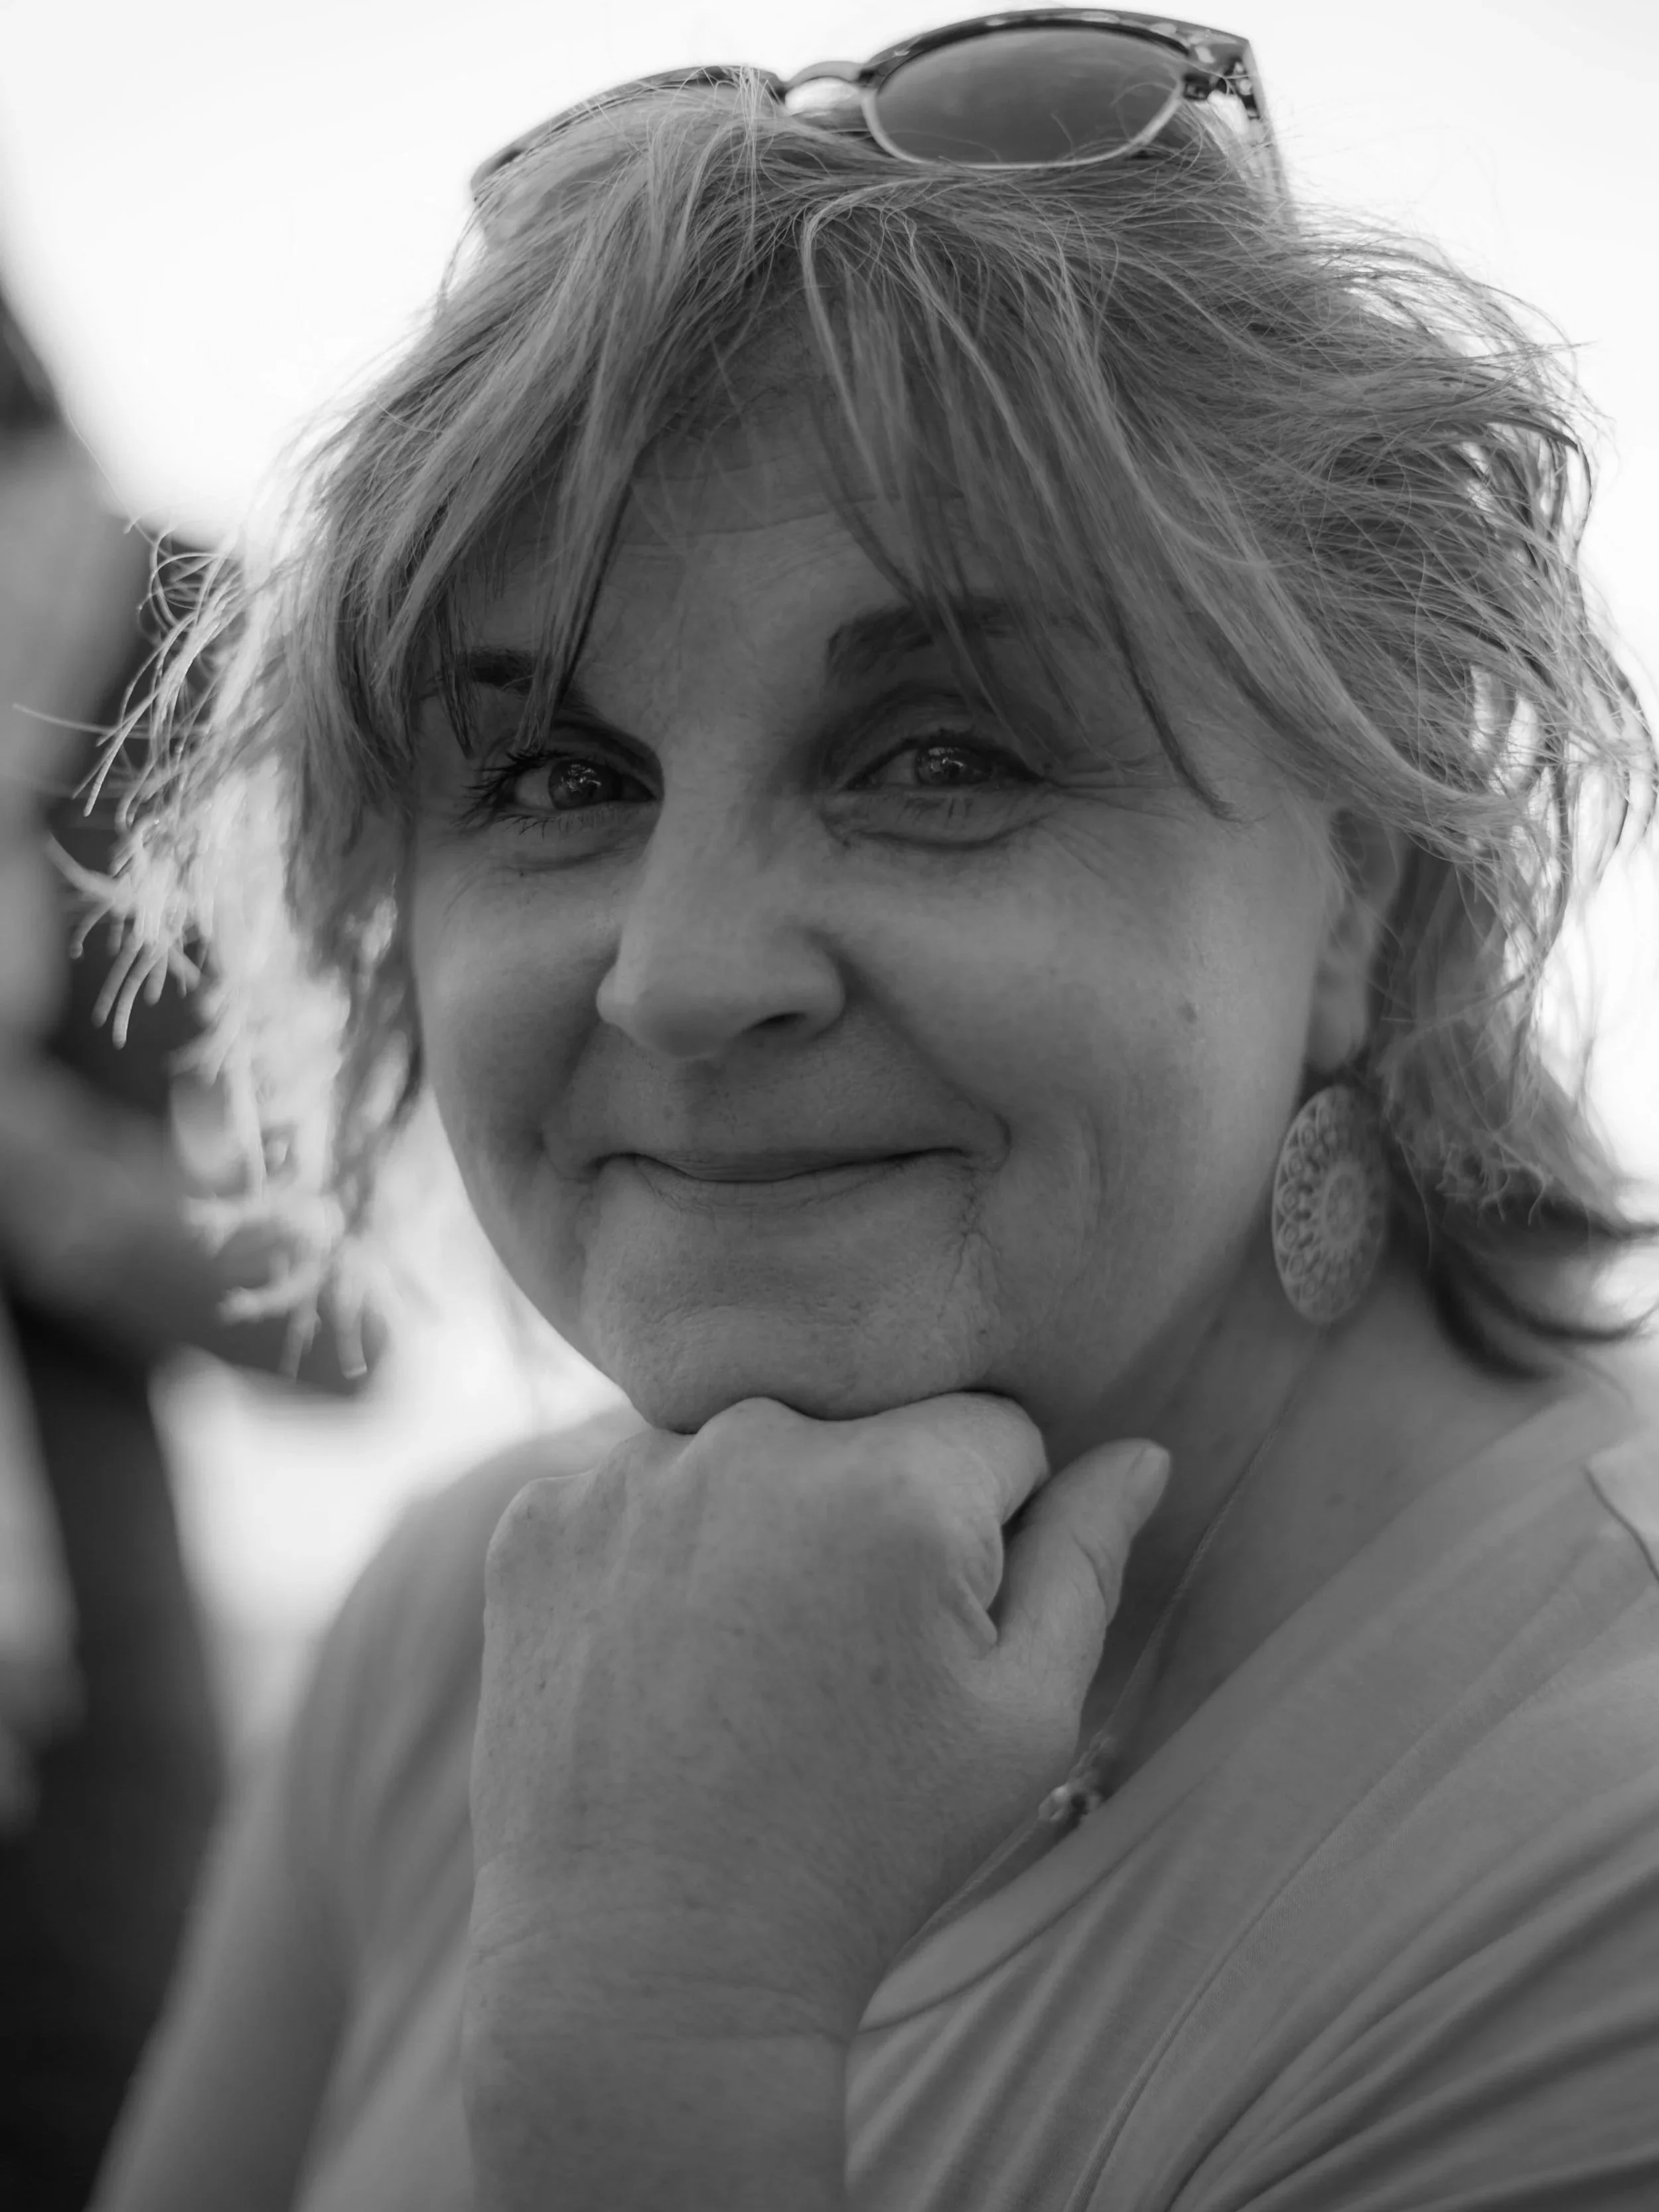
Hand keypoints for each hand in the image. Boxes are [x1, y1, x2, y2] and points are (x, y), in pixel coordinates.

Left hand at [467, 1395, 1168, 2052]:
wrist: (644, 1974)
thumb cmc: (860, 1854)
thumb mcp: (1020, 1724)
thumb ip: (1085, 1562)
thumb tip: (1140, 1453)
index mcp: (894, 1486)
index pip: (996, 1432)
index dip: (993, 1530)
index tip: (937, 1632)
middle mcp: (751, 1442)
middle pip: (863, 1434)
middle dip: (875, 1518)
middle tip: (834, 1665)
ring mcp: (626, 1475)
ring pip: (745, 1457)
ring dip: (762, 1523)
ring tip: (741, 1669)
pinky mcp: (536, 1519)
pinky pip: (637, 1491)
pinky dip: (657, 1550)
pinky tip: (658, 1661)